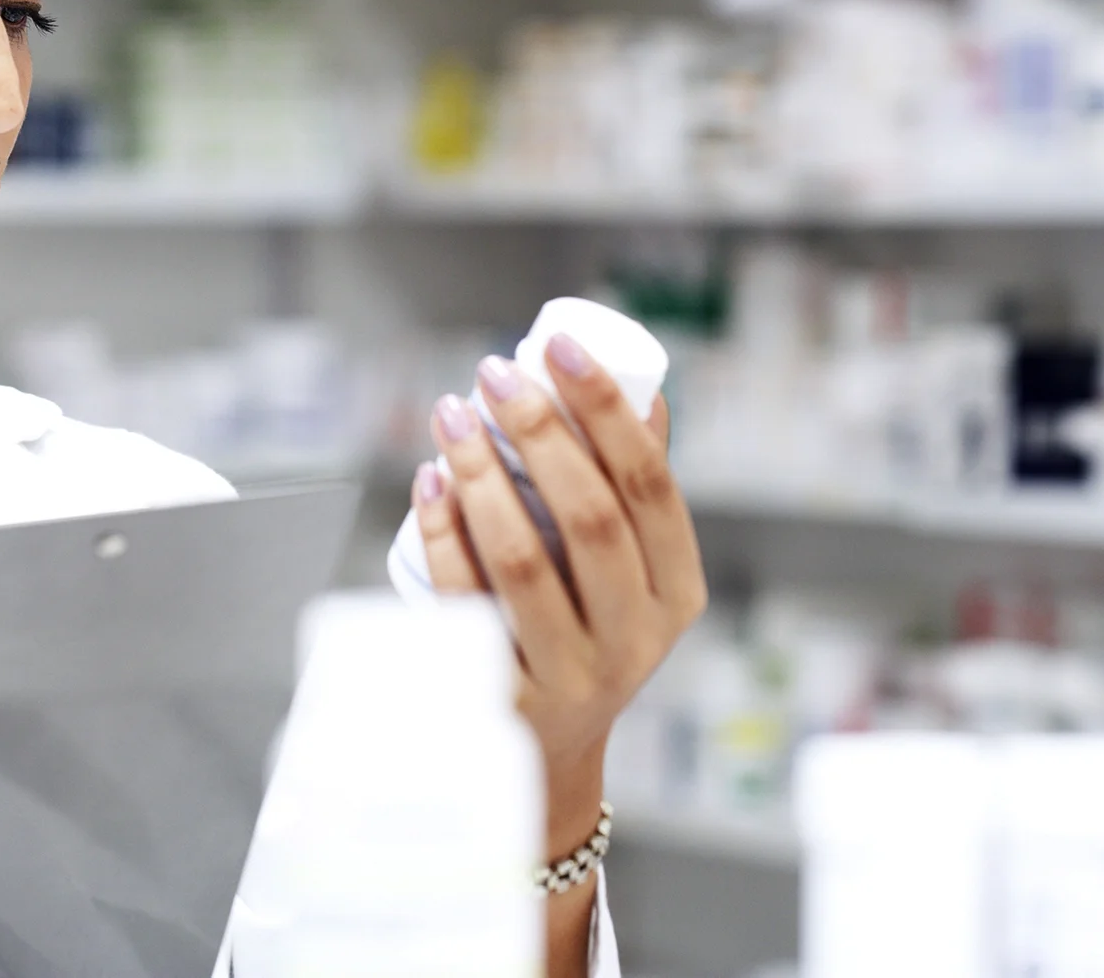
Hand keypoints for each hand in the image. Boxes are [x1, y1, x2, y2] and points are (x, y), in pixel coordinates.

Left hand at [413, 337, 706, 968]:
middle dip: (538, 431)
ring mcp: (571, 676)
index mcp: (676, 591)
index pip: (650, 486)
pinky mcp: (507, 701)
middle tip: (492, 374)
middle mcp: (634, 637)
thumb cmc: (584, 632)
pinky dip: (444, 533)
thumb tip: (644, 390)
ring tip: (451, 417)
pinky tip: (428, 483)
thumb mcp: (630, 575)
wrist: (544, 756)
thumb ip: (634, 493)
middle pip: (590, 516)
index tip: (559, 346)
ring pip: (525, 558)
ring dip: (482, 475)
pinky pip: (466, 603)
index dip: (607, 409)